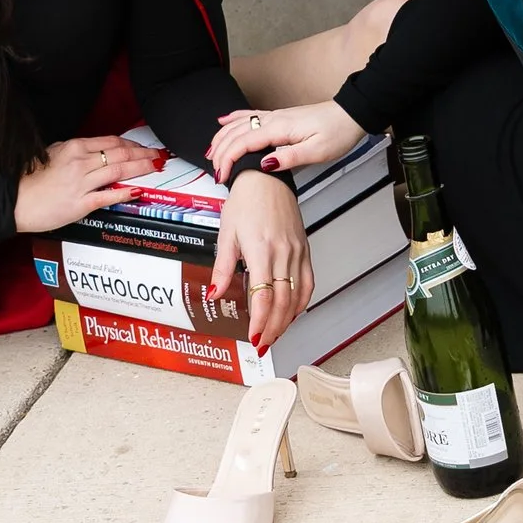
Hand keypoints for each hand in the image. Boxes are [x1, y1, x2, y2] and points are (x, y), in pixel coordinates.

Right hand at [11, 133, 162, 236]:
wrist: (15, 200)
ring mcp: (82, 183)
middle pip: (120, 153)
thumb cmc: (29, 178)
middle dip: (142, 154)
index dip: (131, 143)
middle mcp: (81, 162)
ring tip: (154, 167)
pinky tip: (137, 189)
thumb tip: (92, 151)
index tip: (143, 146)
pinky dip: (125, 191)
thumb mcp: (51, 153)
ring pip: (119, 170)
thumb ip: (73, 151)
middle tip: (158, 155)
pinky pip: (108, 195)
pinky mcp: (81, 203)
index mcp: (74, 147)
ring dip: (140, 168)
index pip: (111, 141)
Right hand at [206, 98, 358, 183]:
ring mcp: (275, 116)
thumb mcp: (317, 152)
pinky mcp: (279, 117)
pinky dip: (233, 119)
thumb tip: (264, 163)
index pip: (244, 143)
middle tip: (214, 169)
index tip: (221, 174)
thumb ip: (289, 158)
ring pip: (239, 123)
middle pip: (237, 132)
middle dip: (221, 150)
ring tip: (211, 151)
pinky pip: (250, 115)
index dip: (229, 159)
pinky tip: (225, 121)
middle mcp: (274, 119)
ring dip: (222, 136)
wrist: (350, 116)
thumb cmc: (337, 133)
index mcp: (280, 128)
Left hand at [212, 172, 313, 352]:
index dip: (260, 322)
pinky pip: (308, 282)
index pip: (264, 297)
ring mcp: (297, 252)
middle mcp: (283, 253)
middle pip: (283, 302)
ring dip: (287, 320)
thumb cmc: (246, 201)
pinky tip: (292, 311)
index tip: (253, 337)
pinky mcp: (304, 250)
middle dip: (273, 328)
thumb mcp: (227, 234)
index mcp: (261, 250)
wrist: (267, 178)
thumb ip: (222, 268)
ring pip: (297, 296)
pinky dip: (301, 302)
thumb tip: (214, 294)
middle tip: (262, 343)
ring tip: (275, 333)